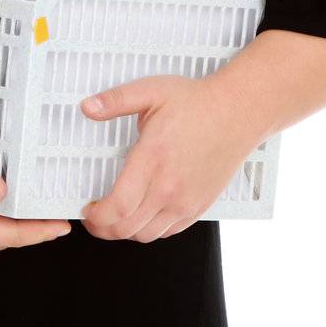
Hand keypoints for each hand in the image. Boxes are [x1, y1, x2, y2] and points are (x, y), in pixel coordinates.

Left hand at [78, 74, 258, 241]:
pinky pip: (169, 232)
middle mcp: (169, 187)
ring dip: (125, 232)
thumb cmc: (197, 103)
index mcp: (152, 159)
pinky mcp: (199, 206)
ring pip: (147, 235)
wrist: (238, 112)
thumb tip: (87, 107)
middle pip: (127, 228)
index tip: (87, 210)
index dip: (96, 217)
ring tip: (115, 218)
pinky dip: (150, 230)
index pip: (118, 207)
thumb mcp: (151, 91)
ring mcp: (186, 201)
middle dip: (103, 228)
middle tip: (94, 217)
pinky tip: (142, 216)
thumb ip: (115, 100)